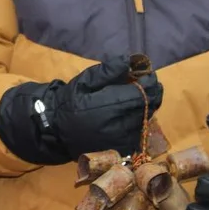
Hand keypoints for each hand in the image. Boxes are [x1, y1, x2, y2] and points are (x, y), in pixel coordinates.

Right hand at [0, 56, 162, 164]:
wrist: (57, 129)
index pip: (141, 93)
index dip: (150, 82)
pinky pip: (140, 130)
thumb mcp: (85, 80)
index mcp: (107, 106)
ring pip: (146, 118)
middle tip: (147, 83)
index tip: (148, 73)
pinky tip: (129, 113)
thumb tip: (130, 61)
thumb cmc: (70, 101)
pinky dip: (139, 119)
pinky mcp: (123, 149)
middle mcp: (118, 125)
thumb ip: (108, 71)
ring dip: (146, 106)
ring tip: (135, 97)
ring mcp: (122, 140)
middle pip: (148, 106)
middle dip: (152, 92)